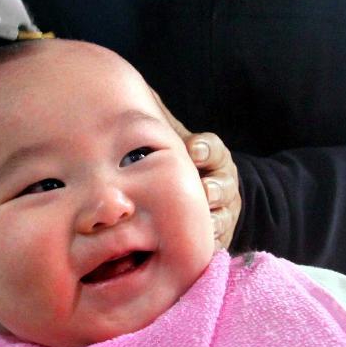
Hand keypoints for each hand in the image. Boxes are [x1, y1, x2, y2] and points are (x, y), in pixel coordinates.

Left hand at [156, 96, 240, 250]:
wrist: (203, 196)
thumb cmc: (175, 163)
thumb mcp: (170, 140)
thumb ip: (156, 123)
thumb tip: (122, 89)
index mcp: (210, 158)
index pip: (213, 149)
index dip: (205, 148)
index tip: (193, 149)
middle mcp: (221, 185)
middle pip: (223, 186)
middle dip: (214, 188)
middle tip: (205, 191)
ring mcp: (222, 214)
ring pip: (223, 219)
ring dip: (214, 223)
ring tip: (205, 228)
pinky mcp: (218, 241)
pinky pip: (214, 248)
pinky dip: (206, 250)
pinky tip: (192, 257)